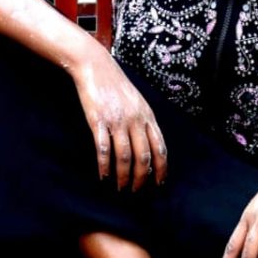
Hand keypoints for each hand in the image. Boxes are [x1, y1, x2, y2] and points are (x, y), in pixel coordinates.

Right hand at [72, 50, 167, 189]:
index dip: (161, 168)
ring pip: (125, 156)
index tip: (159, 183)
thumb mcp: (138, 102)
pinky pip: (103, 149)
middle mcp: (135, 120)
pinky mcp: (98, 121)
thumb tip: (148, 147)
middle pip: (144, 157)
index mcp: (147, 116)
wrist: (95, 66)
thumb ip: (144, 122)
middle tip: (135, 190)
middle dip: (141, 178)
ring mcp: (117, 121)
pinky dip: (104, 165)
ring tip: (120, 188)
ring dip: (123, 176)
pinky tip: (104, 176)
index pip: (160, 148)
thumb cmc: (116, 86)